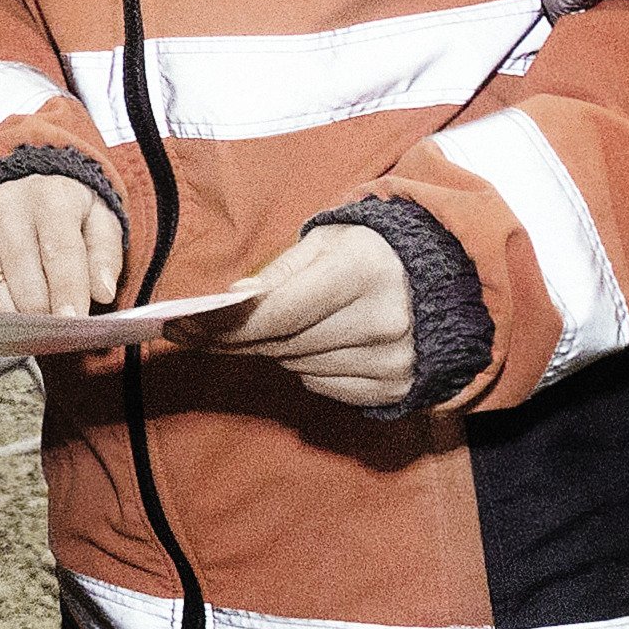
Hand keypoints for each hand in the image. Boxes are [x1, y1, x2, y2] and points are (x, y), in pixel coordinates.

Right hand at [0, 173, 125, 320]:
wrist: (16, 176)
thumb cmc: (62, 206)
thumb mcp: (97, 217)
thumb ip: (104, 254)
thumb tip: (103, 292)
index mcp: (48, 197)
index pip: (59, 252)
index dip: (68, 291)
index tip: (74, 322)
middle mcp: (3, 206)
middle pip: (22, 277)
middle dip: (43, 312)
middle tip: (57, 329)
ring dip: (14, 318)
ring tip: (32, 325)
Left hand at [185, 219, 416, 410]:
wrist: (449, 278)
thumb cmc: (375, 251)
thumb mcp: (329, 240)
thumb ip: (280, 272)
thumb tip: (231, 301)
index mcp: (364, 271)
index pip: (276, 313)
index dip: (222, 325)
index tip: (178, 326)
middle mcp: (383, 320)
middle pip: (282, 345)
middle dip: (233, 339)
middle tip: (194, 332)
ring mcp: (393, 361)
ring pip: (299, 368)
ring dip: (275, 351)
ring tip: (276, 326)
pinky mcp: (396, 388)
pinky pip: (325, 388)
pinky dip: (307, 368)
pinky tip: (314, 344)